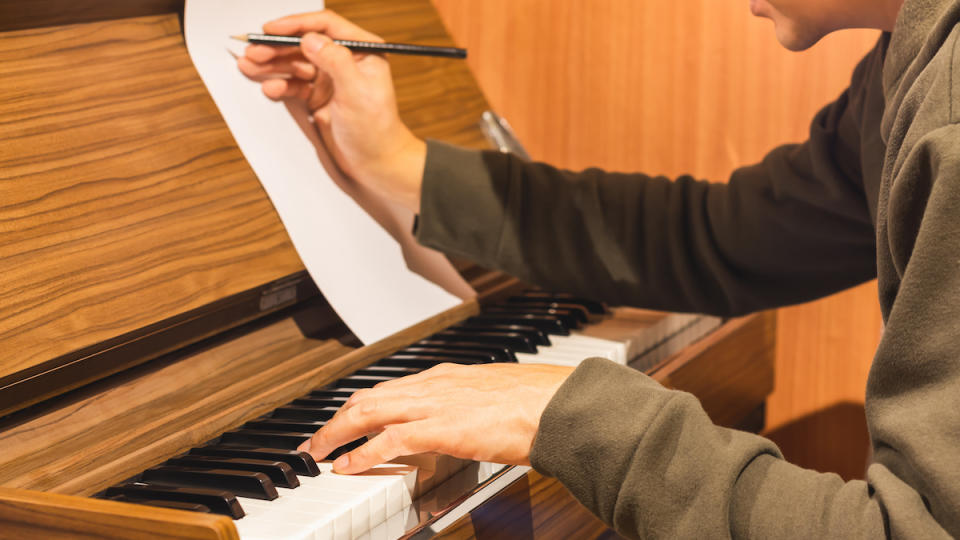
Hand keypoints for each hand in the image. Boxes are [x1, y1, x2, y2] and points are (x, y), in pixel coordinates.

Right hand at [237, 10, 426, 211]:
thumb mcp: (357, 92)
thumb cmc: (376, 130)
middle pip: (305, 44)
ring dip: (273, 64)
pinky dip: (280, 85)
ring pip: (296, 64)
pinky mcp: (319, 97)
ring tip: (250, 66)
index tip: (272, 29)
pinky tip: (270, 88)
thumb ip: (335, 61)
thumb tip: (310, 39)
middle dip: (278, 46)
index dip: (297, 24)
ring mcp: (331, 79)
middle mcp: (346, 61)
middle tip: (254, 51)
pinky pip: (295, 85)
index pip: (326, 26)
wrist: (376, 164)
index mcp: (363, 51)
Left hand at [298, 363, 574, 473]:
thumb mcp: (497, 398)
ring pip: (369, 412)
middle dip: (336, 418)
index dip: (362, 404)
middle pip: (369, 396)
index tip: (346, 418)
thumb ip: (474, 408)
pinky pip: (387, 440)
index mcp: (448, 376)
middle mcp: (434, 384)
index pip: (390, 388)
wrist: (558, 404)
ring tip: (317, 451)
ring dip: (336, 433)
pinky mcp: (440, 427)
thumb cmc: (539, 403)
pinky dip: (360, 453)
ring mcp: (435, 403)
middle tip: (316, 439)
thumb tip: (469, 425)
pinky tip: (346, 466)